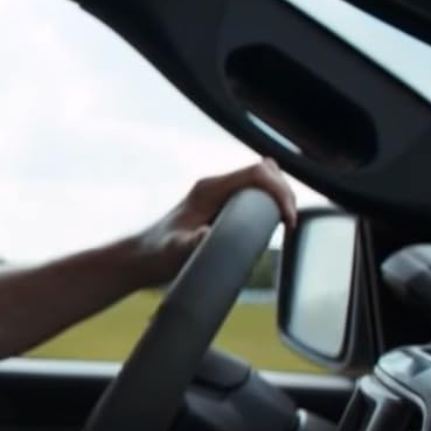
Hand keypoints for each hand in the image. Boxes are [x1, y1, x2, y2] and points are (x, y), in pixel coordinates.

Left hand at [131, 157, 299, 285]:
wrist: (141, 258)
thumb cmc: (156, 255)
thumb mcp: (173, 251)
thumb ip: (188, 243)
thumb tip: (205, 234)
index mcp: (208, 189)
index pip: (256, 173)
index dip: (279, 190)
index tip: (287, 219)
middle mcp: (215, 186)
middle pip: (264, 172)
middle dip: (284, 193)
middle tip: (289, 223)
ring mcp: (219, 194)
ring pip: (261, 181)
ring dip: (279, 196)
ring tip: (287, 223)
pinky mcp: (221, 205)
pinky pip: (254, 193)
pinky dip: (270, 202)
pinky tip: (275, 222)